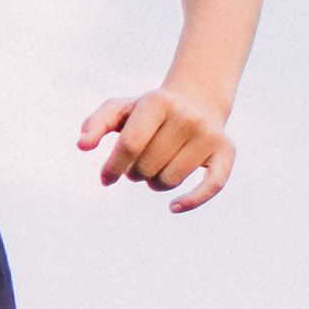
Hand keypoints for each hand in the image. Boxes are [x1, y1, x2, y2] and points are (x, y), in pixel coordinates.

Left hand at [76, 87, 235, 209]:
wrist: (196, 102)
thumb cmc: (148, 112)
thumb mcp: (120, 110)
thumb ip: (95, 124)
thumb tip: (82, 145)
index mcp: (158, 102)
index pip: (129, 144)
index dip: (113, 167)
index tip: (105, 179)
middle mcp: (188, 116)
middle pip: (147, 167)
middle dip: (134, 173)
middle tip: (138, 164)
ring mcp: (209, 134)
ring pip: (170, 181)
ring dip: (155, 183)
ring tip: (156, 168)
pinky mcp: (226, 152)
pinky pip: (211, 186)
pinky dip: (190, 202)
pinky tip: (173, 207)